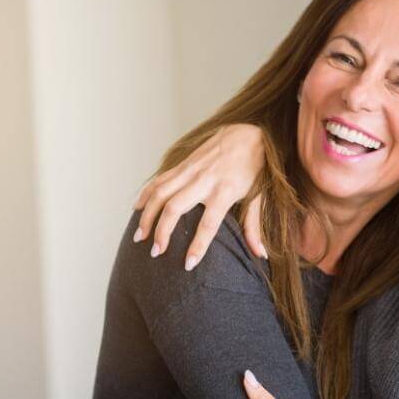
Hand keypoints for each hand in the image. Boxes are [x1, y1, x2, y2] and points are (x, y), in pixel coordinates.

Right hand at [133, 123, 267, 268]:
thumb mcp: (259, 197)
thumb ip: (254, 226)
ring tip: (139, 236)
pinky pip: (160, 179)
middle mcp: (204, 181)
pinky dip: (146, 194)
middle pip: (175, 208)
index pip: (208, 225)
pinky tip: (137, 209)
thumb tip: (260, 254)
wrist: (249, 134)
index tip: (187, 265)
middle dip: (162, 232)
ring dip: (147, 215)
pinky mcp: (183, 163)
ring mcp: (191, 170)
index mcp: (225, 192)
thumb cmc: (256, 168)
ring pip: (160, 193)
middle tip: (156, 252)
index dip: (197, 246)